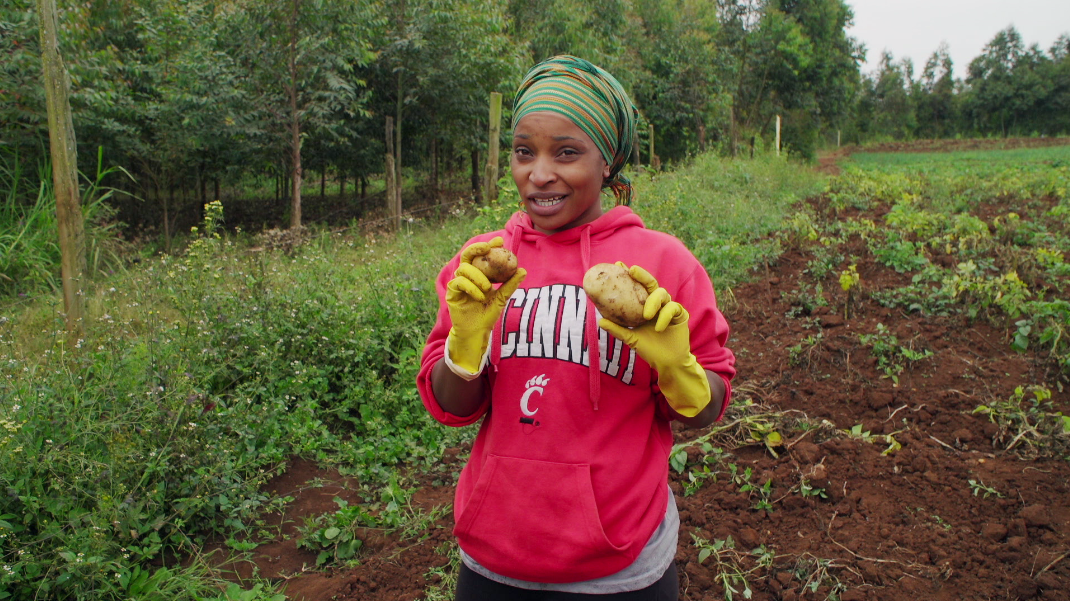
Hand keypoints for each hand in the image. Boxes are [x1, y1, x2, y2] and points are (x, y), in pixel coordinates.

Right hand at [445, 237, 525, 375]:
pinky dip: (471, 288)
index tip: (500, 241)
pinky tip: (480, 296)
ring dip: (477, 276)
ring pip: (464, 269)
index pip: (481, 255)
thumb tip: (523, 270)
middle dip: (477, 248)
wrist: (477, 331)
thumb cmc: (487, 314)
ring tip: (488, 288)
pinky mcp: (451, 292)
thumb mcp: (502, 297)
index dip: (488, 245)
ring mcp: (457, 283)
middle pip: (467, 255)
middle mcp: (466, 276)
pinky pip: (459, 282)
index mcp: (477, 273)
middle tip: (488, 247)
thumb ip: (510, 284)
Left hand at [597, 264, 709, 416]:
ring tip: (646, 316)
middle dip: (642, 275)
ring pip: (662, 293)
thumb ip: (618, 329)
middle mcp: (657, 304)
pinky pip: (673, 308)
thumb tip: (600, 321)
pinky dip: (664, 317)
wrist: (667, 363)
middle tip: (632, 270)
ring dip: (653, 302)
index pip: (637, 287)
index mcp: (646, 306)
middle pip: (651, 283)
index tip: (618, 264)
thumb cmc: (650, 349)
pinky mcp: (680, 314)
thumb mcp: (631, 338)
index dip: (629, 275)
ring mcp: (669, 308)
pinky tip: (658, 328)